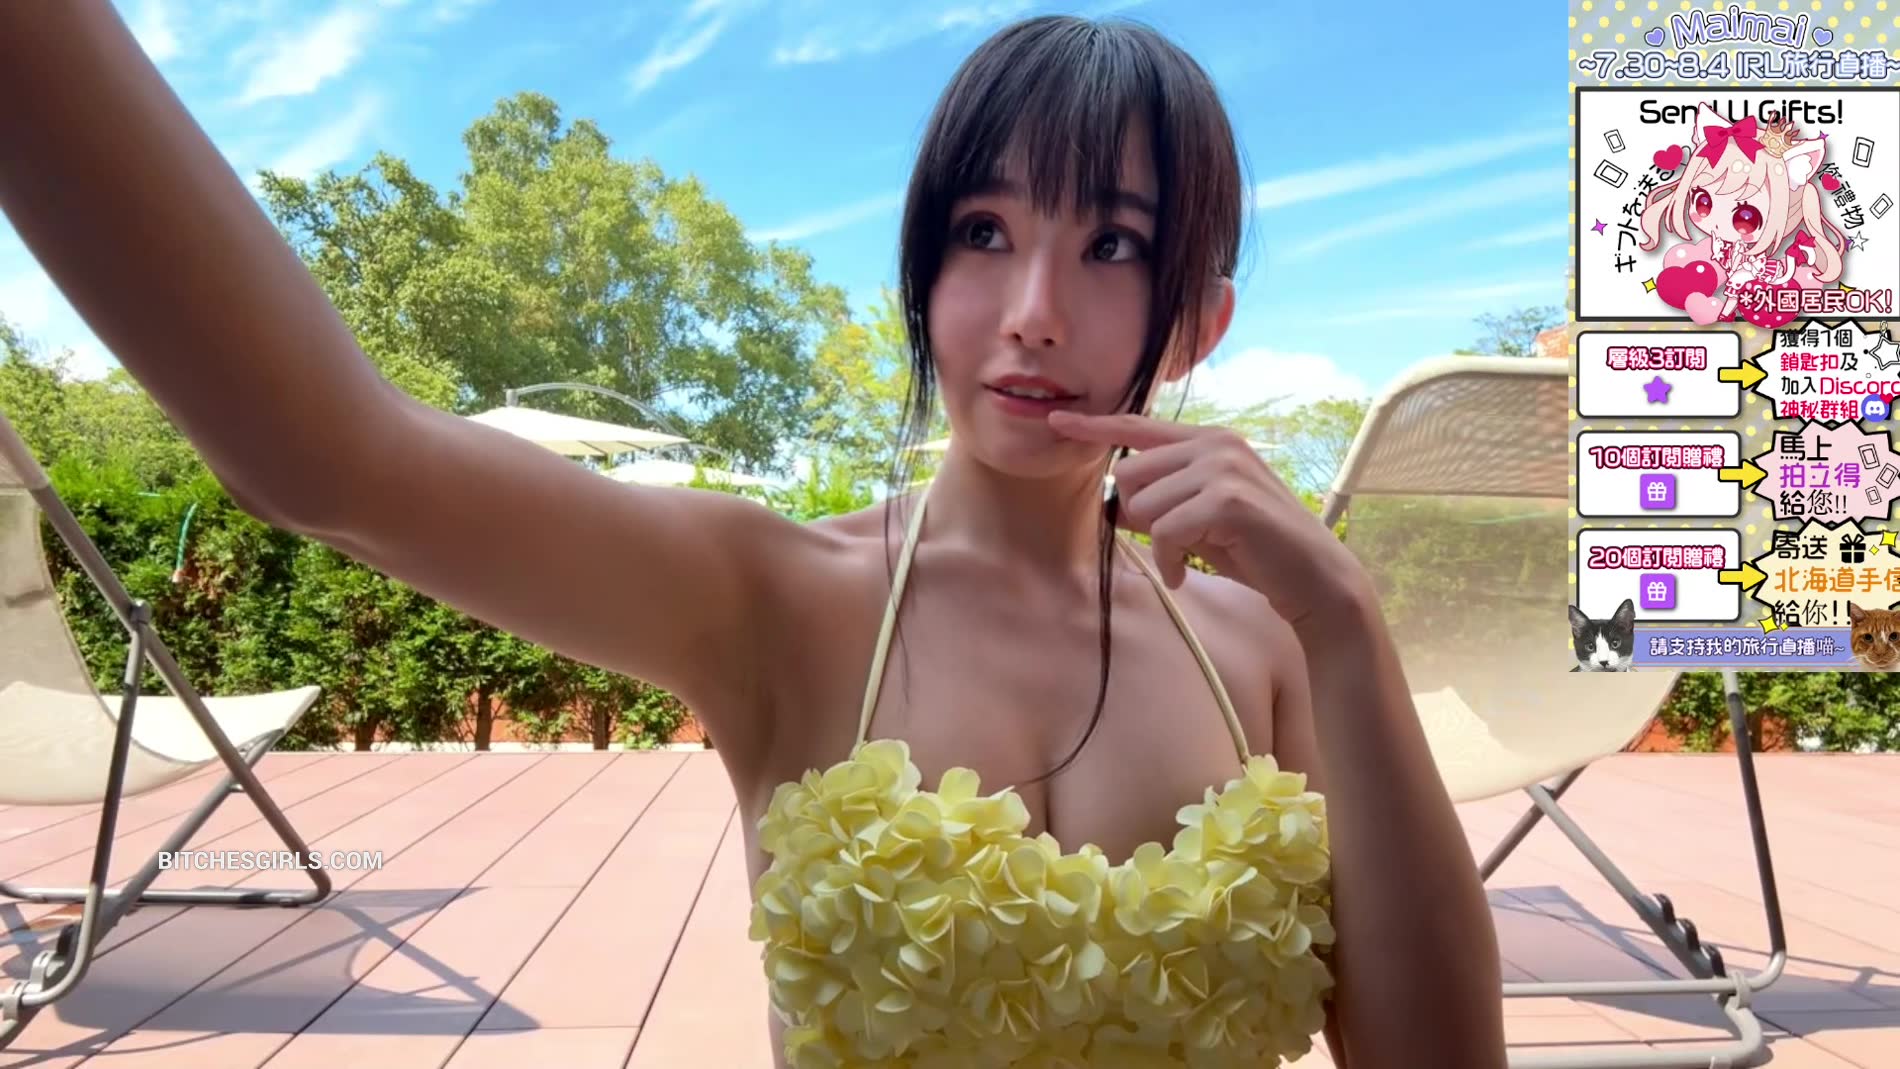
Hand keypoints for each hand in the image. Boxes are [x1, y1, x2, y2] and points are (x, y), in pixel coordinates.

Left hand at [1046, 409, 1371, 629]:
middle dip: (1138, 516)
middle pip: (1130, 474)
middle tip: (1172, 542)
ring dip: (1157, 544)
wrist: (1313, 577)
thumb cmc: (1255, 549)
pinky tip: (1186, 573)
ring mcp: (1222, 468)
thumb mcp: (1198, 520)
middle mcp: (1214, 445)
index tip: (1056, 420)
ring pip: (1144, 505)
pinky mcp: (1226, 500)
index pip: (1138, 427)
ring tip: (1187, 558)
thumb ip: (1158, 504)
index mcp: (1208, 441)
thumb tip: (1112, 505)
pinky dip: (1169, 561)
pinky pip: (1164, 532)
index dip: (1094, 426)